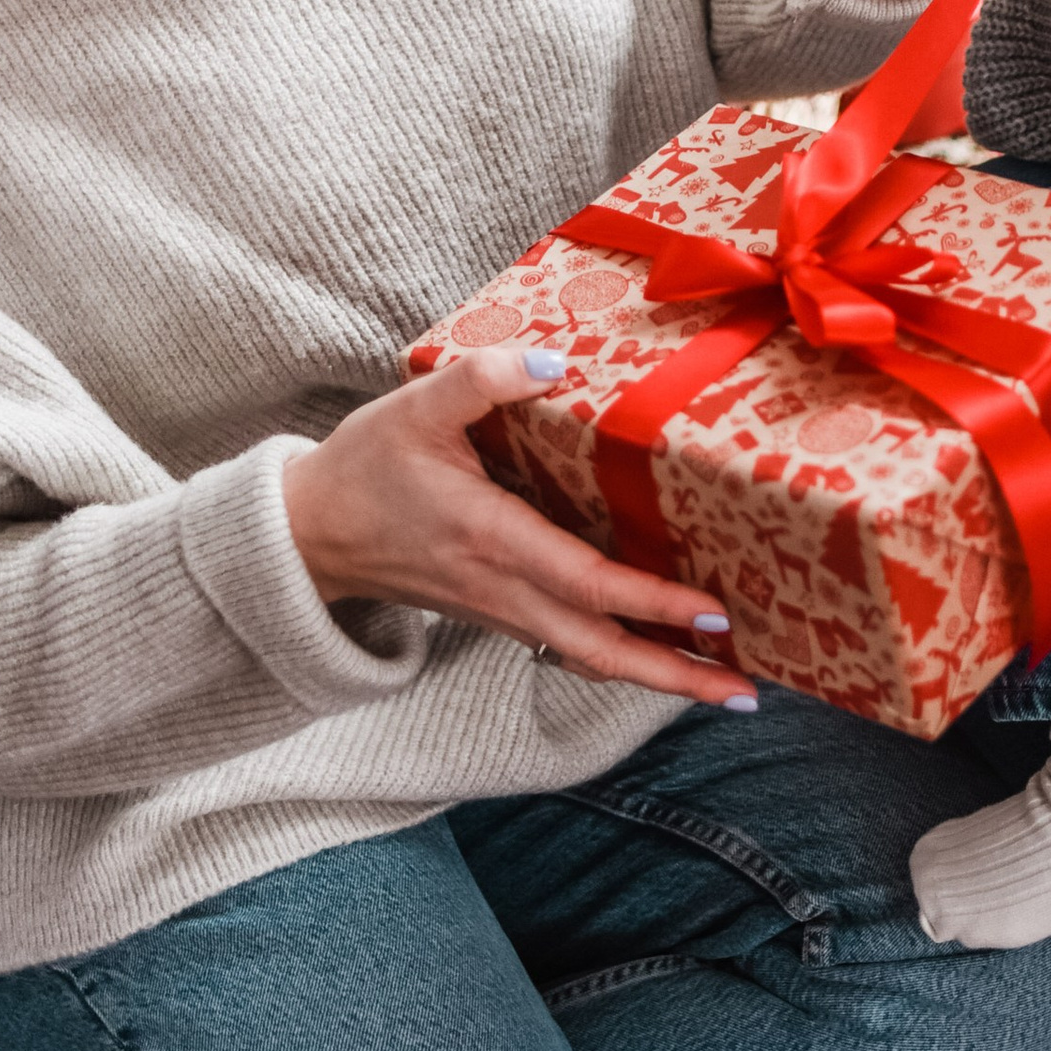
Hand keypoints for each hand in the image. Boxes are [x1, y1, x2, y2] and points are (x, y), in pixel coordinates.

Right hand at [282, 345, 754, 710]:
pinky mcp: (497, 614)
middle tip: (743, 690)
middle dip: (673, 675)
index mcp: (489, 540)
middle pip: (599, 649)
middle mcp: (501, 589)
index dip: (651, 603)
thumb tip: (554, 360)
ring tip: (722, 685)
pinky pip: (568, 646)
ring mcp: (499, 611)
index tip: (712, 613)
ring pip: (586, 657)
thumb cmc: (363, 468)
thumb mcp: (416, 406)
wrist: (306, 535)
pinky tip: (659, 653)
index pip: (585, 583)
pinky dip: (618, 655)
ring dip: (654, 676)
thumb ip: (485, 376)